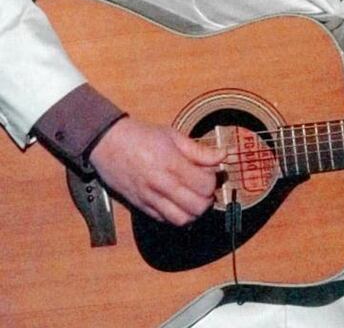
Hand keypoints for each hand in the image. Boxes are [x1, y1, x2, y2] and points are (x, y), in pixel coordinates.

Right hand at [89, 116, 226, 225]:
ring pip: (182, 220)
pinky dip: (176, 216)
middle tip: (204, 188)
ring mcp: (150, 198)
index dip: (213, 181)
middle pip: (197, 206)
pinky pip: (164, 221)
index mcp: (172, 164)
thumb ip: (199, 150)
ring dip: (193, 212)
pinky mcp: (140, 206)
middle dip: (207, 199)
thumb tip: (223, 155)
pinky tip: (178, 203)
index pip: (204, 185)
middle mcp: (161, 184)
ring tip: (194, 198)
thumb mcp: (173, 136)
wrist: (107, 143)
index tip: (210, 173)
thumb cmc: (142, 136)